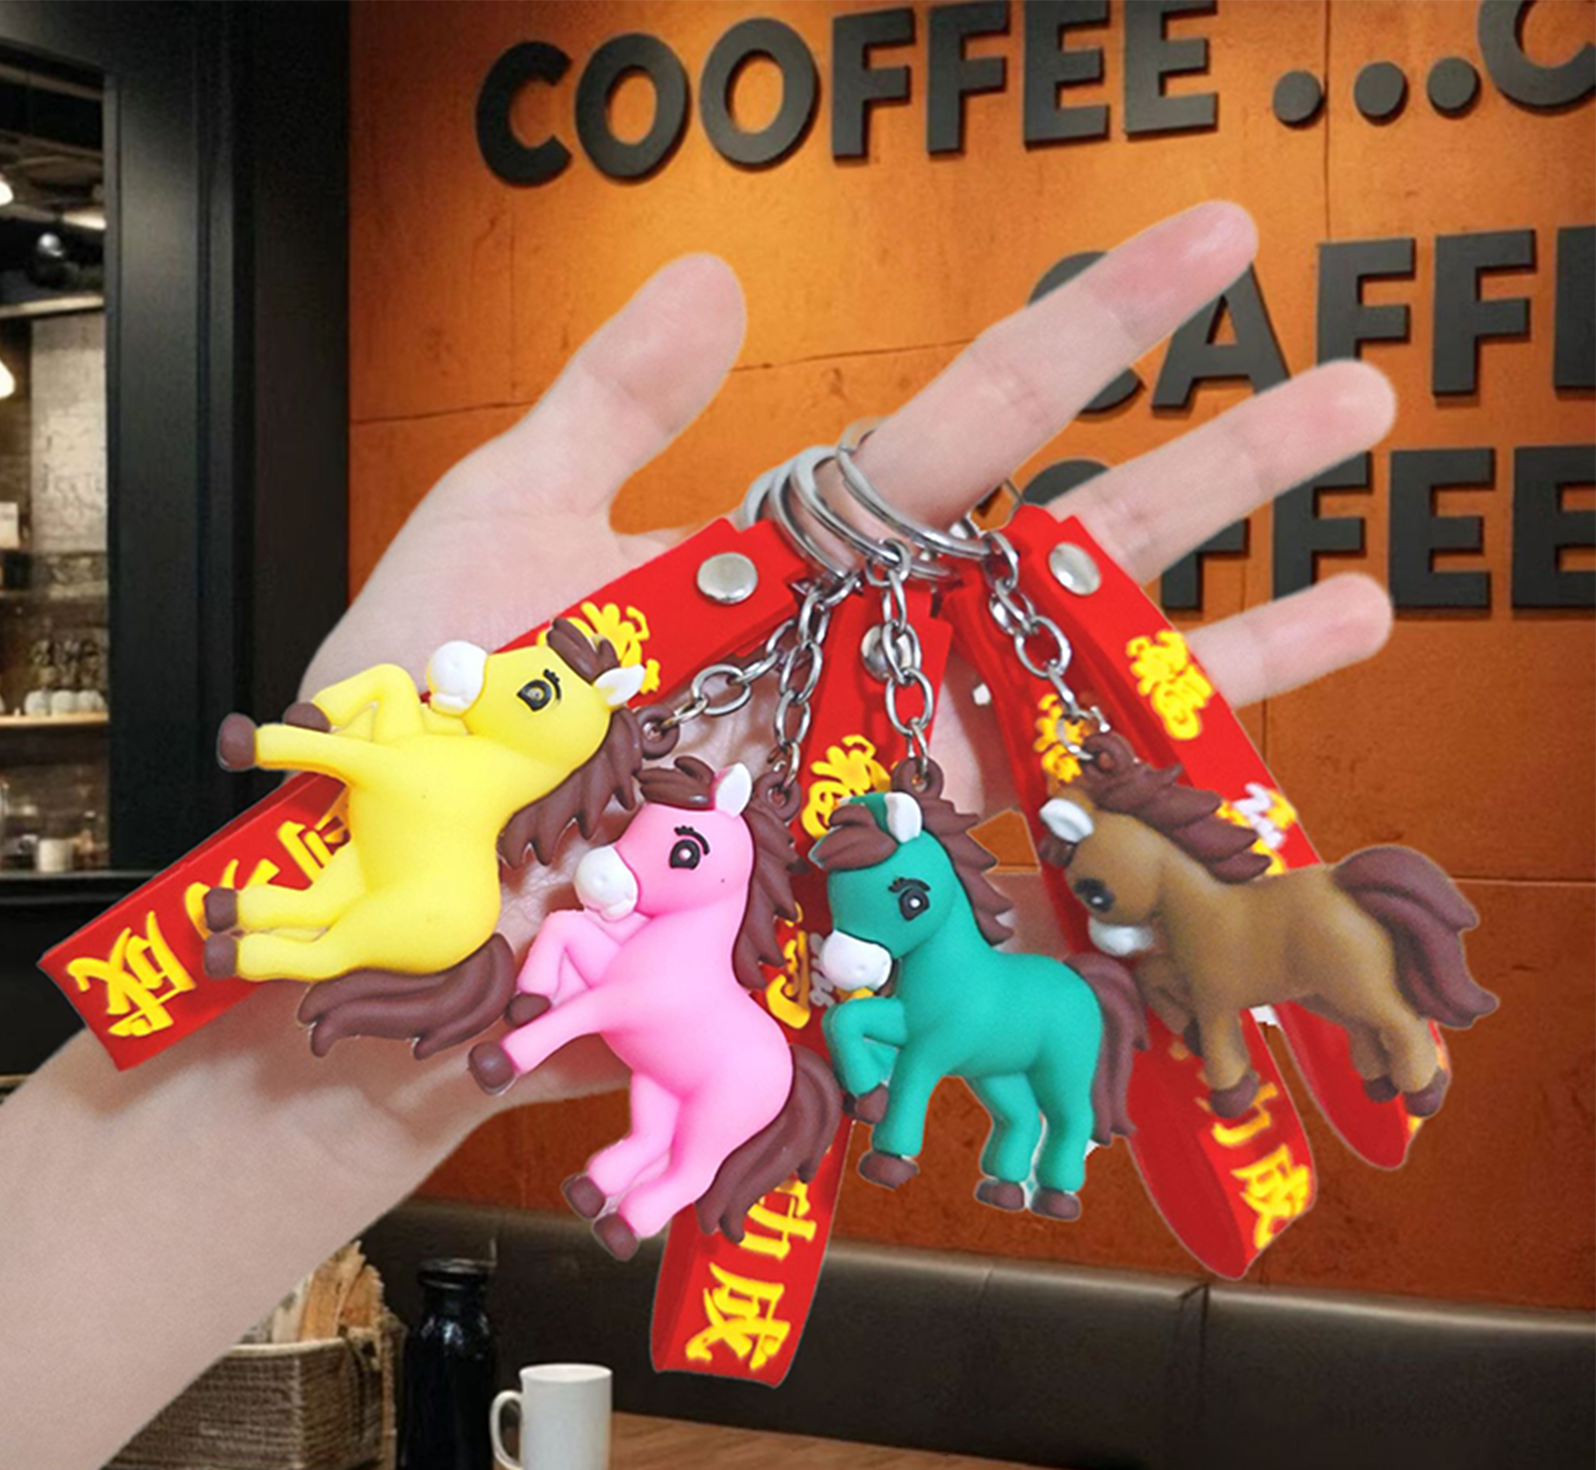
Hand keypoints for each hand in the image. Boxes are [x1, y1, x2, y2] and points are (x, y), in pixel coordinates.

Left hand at [305, 200, 1393, 1108]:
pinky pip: (1019, 870)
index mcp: (792, 555)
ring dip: (1226, 654)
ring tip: (1372, 590)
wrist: (404, 916)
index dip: (1097, 330)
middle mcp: (865, 662)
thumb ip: (614, 403)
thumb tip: (725, 275)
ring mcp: (880, 784)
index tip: (1212, 246)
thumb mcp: (507, 522)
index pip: (973, 421)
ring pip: (1078, 710)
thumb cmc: (433, 716)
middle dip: (1220, 471)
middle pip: (1070, 551)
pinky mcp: (870, 899)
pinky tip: (1241, 815)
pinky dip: (1125, 849)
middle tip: (1366, 389)